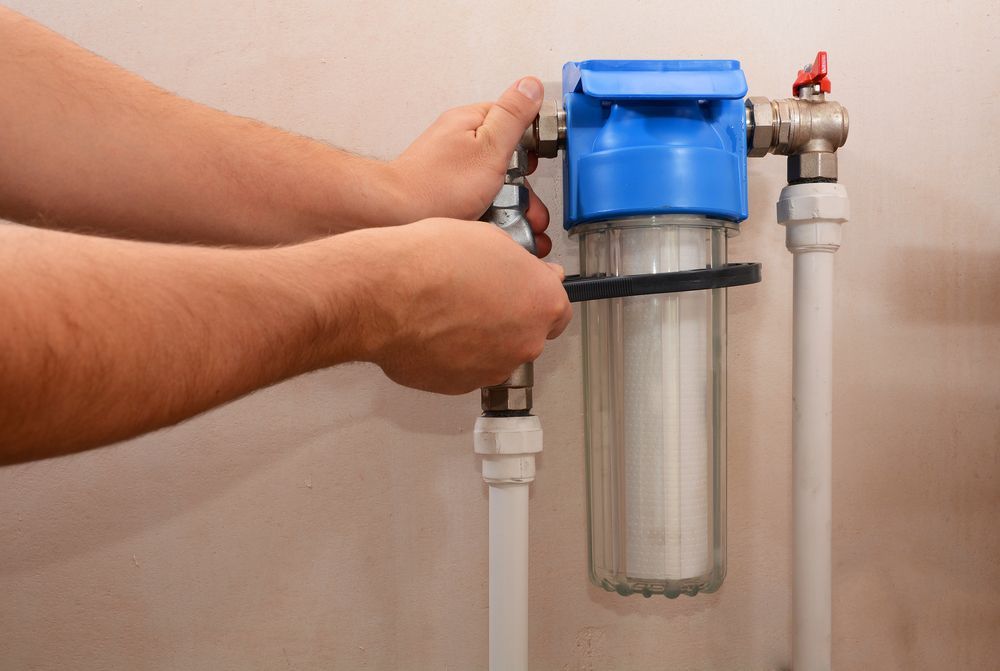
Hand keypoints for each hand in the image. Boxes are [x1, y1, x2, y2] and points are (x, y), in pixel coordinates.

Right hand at [350, 217, 570, 393]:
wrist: (383, 295)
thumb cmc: (429, 262)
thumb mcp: (489, 239)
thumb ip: (519, 264)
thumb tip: (526, 271)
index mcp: (541, 302)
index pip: (559, 309)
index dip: (537, 297)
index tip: (524, 290)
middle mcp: (526, 341)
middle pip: (528, 332)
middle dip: (509, 317)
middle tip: (476, 296)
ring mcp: (494, 367)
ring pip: (497, 352)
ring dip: (481, 337)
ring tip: (448, 312)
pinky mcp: (462, 385)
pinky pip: (466, 368)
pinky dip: (455, 354)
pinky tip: (433, 330)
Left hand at [389, 77, 552, 255]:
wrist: (395, 216)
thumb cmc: (437, 185)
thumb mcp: (489, 147)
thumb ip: (513, 115)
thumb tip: (531, 86)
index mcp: (469, 120)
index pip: (514, 120)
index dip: (530, 143)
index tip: (533, 163)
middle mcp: (458, 139)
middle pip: (506, 154)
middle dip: (521, 183)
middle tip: (520, 198)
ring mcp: (451, 164)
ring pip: (494, 179)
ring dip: (507, 201)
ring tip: (505, 215)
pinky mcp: (446, 187)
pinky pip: (477, 195)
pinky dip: (487, 208)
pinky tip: (487, 219)